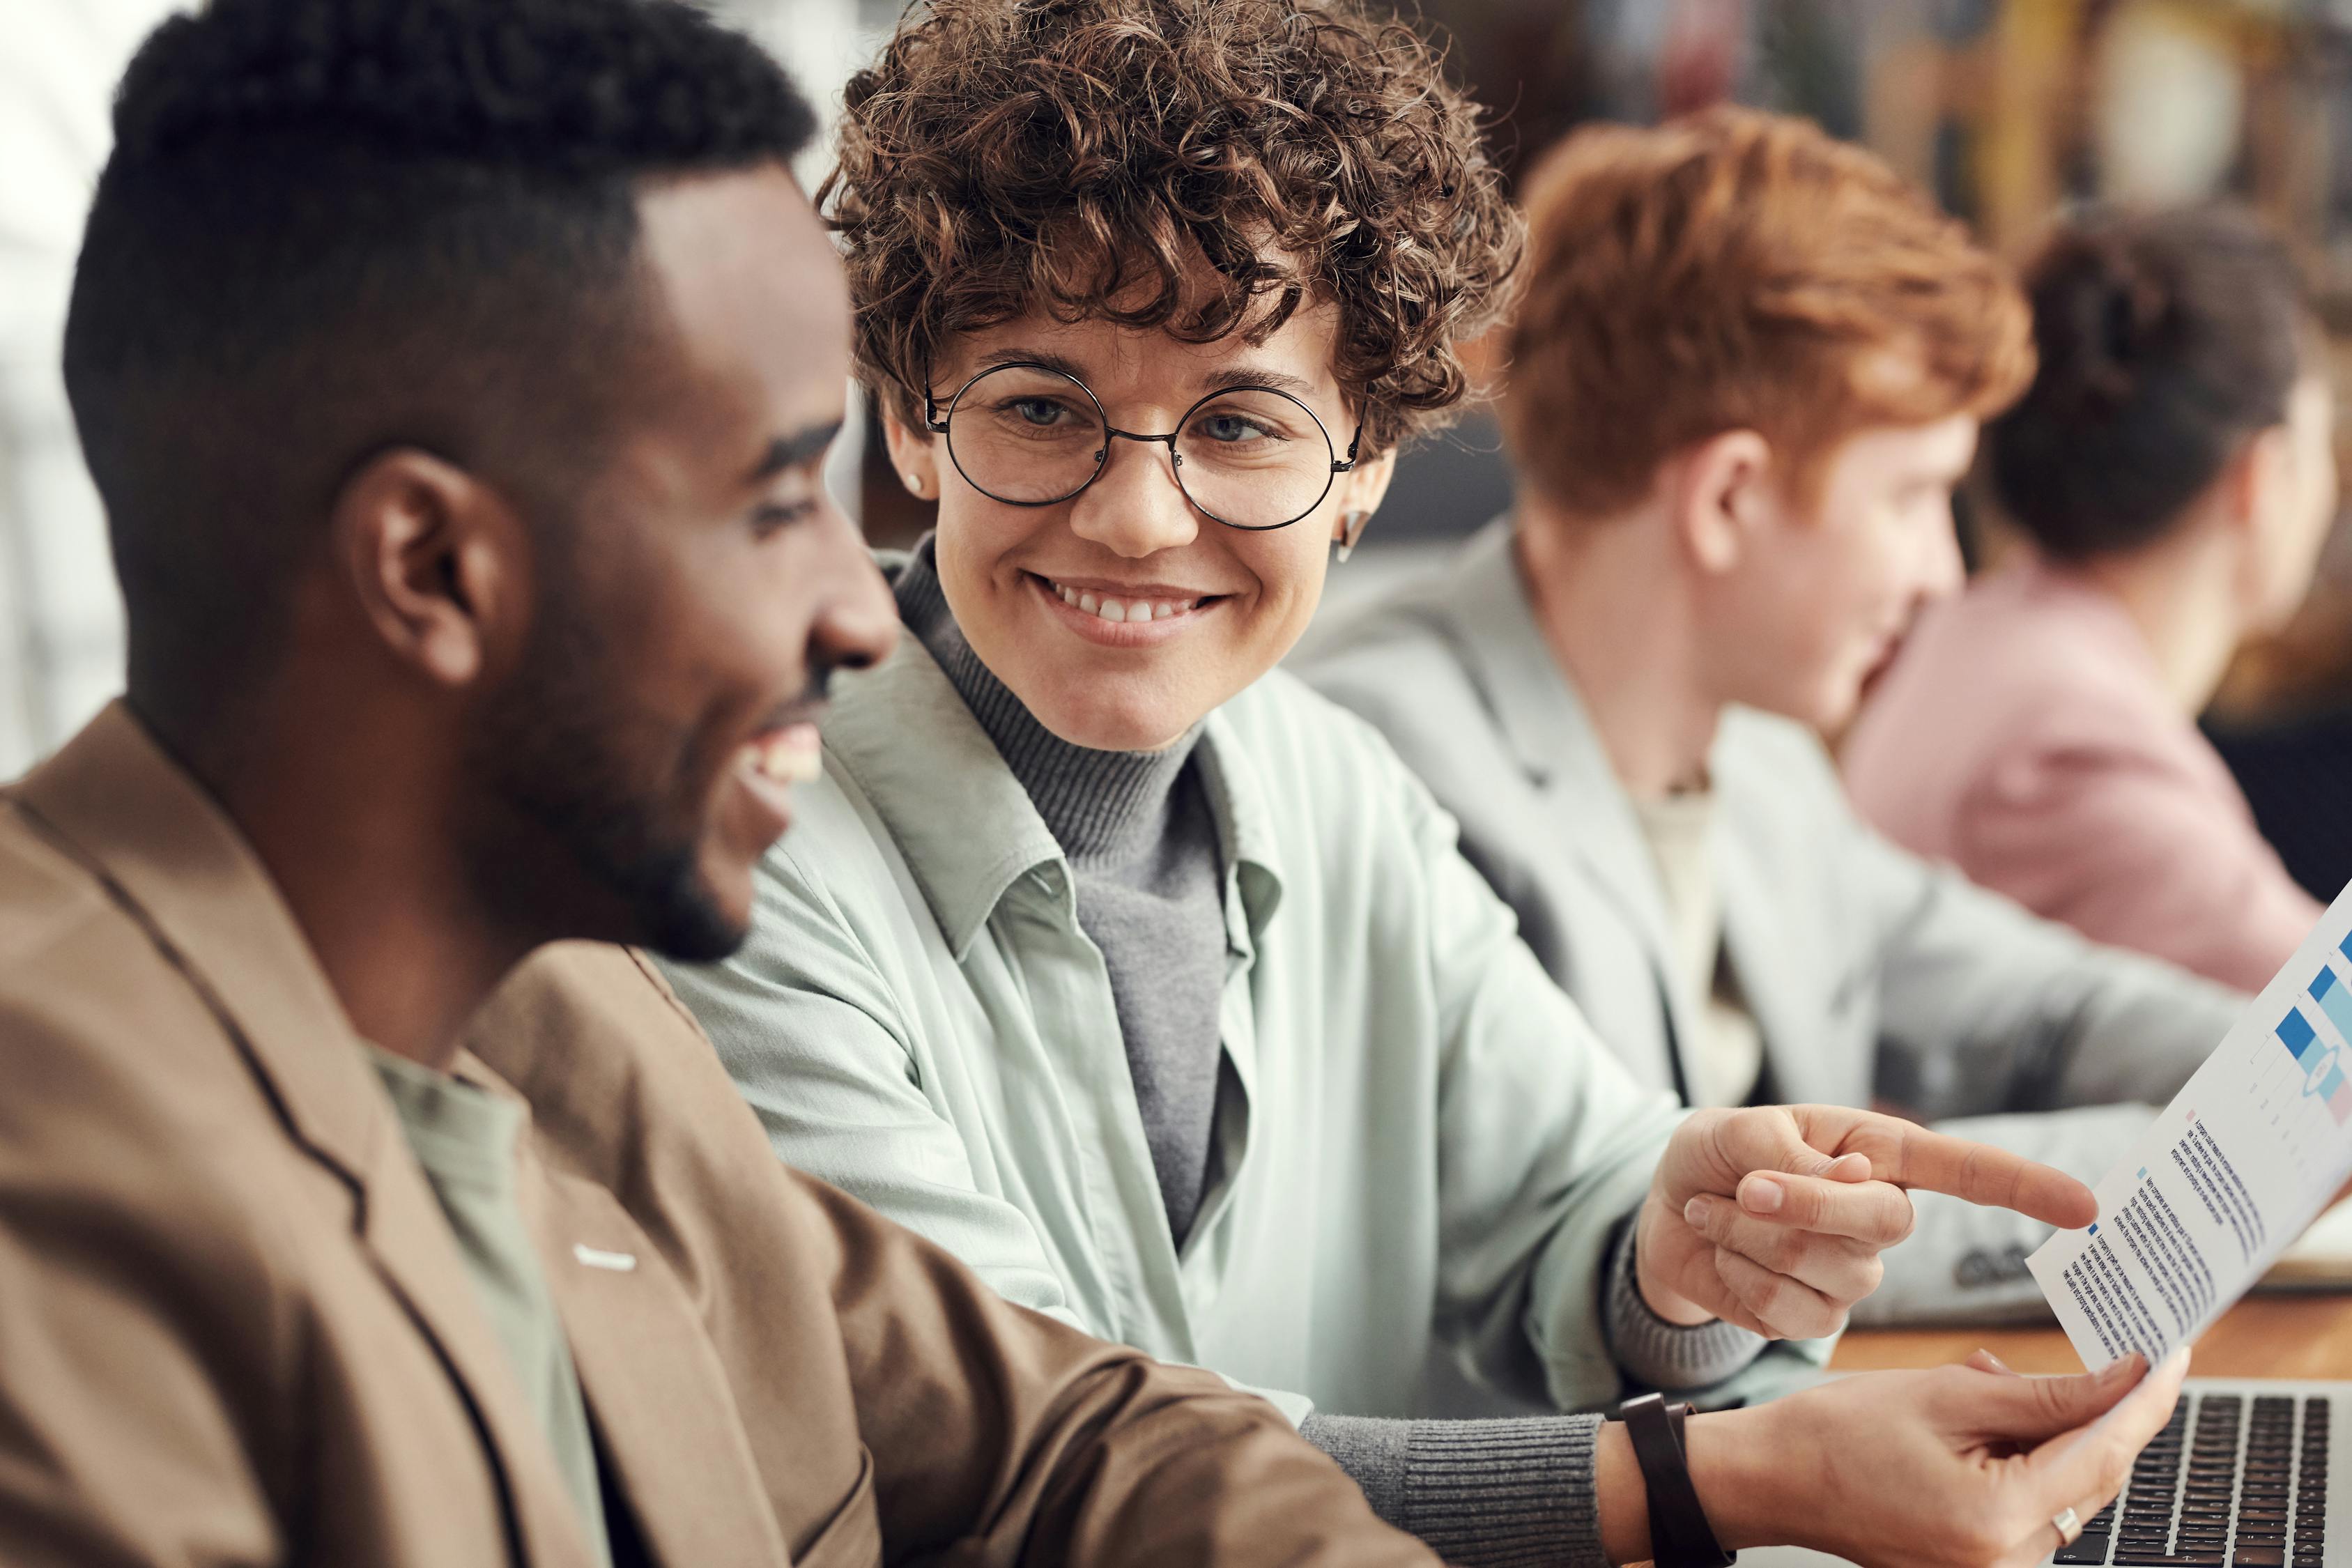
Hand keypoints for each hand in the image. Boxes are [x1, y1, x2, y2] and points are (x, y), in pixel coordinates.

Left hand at [1636, 1105, 2097, 1337]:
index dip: (2027, 1188)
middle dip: (1804, 1206)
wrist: (1665, 1209)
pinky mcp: (1814, 1316)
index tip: (2088, 1207)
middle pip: (1884, 1224)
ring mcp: (1854, 1273)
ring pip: (1828, 1268)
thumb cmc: (1713, 1156)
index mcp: (1877, 1155)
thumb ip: (1788, 1153)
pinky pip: (1790, 1309)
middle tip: (1744, 1186)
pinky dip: (1739, 1273)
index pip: (1967, 1172)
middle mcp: (1880, 1215)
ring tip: (1719, 1209)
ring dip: (1753, 1236)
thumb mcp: (1735, 1132)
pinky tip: (1723, 1252)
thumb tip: (1854, 1184)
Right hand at [1667, 1347, 2190, 1567]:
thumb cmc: (1839, 1433)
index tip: (2171, 1351)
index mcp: (1997, 1520)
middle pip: (2090, 1476)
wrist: (1772, 1479)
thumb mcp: (1945, 1394)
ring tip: (1987, 1380)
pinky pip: (2031, 1506)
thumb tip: (2120, 1379)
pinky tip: (1984, 1415)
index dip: (2144, 1398)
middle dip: (2100, 1410)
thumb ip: (2040, 1394)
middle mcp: (2007, 1563)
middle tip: (2103, 1348)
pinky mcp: (1979, 1564)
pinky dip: (2026, 1457)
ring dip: (2053, 1430)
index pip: (2102, 1451)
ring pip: (2064, 1489)